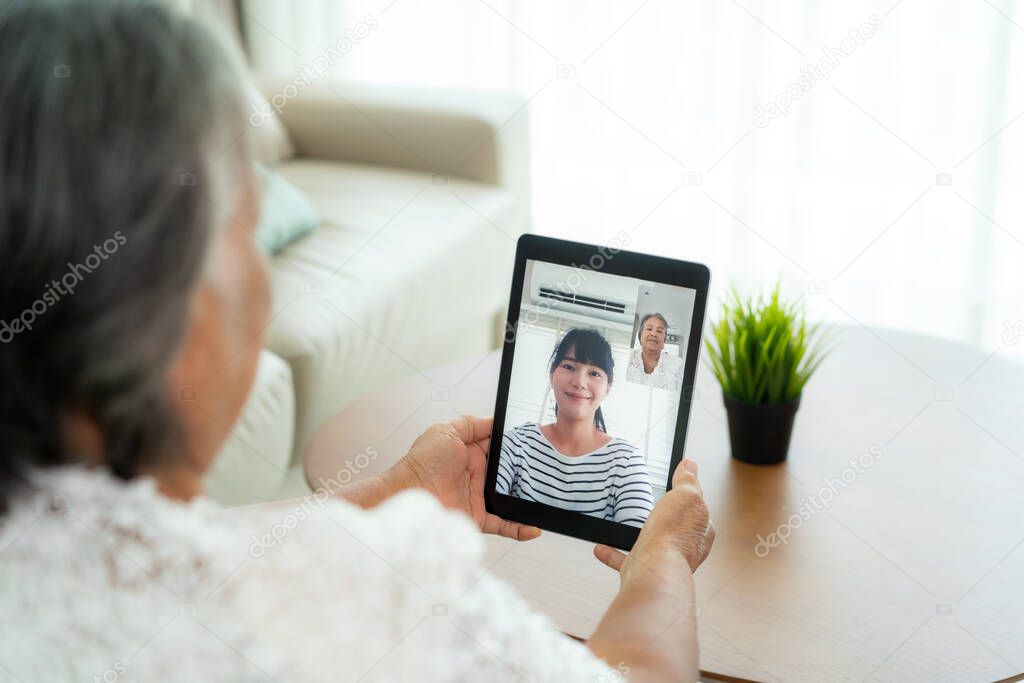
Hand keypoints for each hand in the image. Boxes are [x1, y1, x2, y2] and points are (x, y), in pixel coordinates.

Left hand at [388, 415, 541, 540]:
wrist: (410, 493)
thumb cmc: (422, 461)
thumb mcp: (446, 430)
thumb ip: (471, 423)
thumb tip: (493, 419)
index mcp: (470, 452)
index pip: (499, 447)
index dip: (515, 445)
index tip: (534, 441)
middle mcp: (476, 474)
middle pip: (508, 472)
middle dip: (526, 471)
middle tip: (545, 467)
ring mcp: (478, 496)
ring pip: (510, 497)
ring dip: (526, 498)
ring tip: (545, 496)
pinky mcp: (478, 517)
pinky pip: (503, 524)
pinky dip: (519, 527)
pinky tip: (534, 527)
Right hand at [593, 458, 713, 581]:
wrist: (653, 572)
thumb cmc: (672, 535)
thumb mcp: (686, 495)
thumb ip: (688, 480)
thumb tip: (690, 465)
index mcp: (700, 530)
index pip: (697, 508)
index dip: (687, 495)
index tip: (675, 486)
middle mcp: (684, 549)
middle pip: (675, 527)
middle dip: (664, 517)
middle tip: (650, 504)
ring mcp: (662, 560)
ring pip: (650, 544)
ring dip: (637, 534)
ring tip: (624, 521)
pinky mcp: (641, 570)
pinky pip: (624, 559)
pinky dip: (612, 553)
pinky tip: (601, 546)